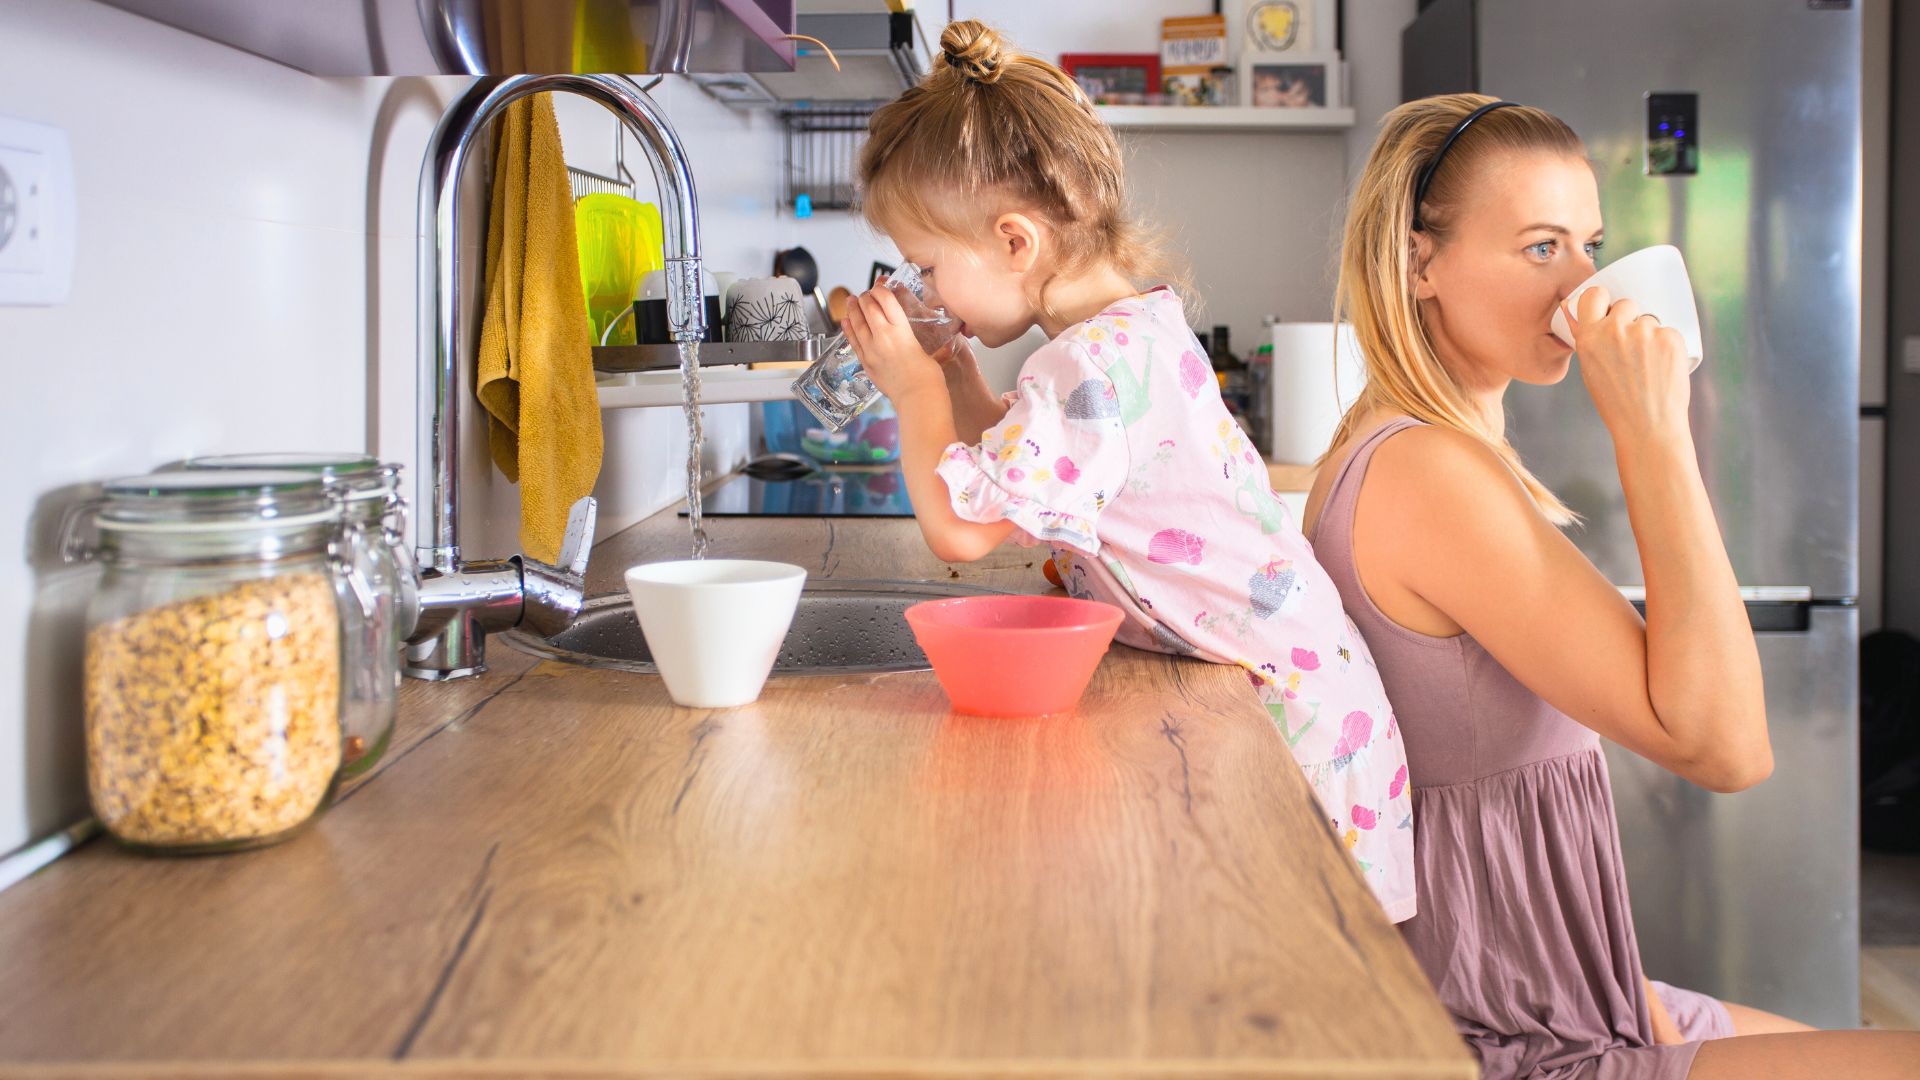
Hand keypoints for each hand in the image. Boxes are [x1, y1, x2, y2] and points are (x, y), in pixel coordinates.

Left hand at [843, 286, 947, 408]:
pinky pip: (853, 341)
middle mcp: (883, 336)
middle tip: (866, 293)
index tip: (881, 284)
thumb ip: (932, 345)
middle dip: (866, 296)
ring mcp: (871, 349)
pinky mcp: (866, 362)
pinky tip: (845, 321)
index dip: (881, 288)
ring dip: (853, 309)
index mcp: (901, 329)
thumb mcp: (932, 353)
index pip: (885, 299)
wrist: (917, 398)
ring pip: (856, 322)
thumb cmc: (928, 378)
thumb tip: (946, 344)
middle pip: (868, 307)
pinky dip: (848, 329)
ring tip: (851, 300)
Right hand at [1561, 285, 1692, 448]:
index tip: (1607, 307)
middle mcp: (1615, 330)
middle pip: (1626, 304)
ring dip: (1650, 336)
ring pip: (1650, 321)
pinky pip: (1669, 332)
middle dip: (1630, 319)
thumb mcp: (1590, 370)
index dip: (1602, 299)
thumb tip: (1577, 312)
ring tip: (1649, 367)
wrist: (1648, 426)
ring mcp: (1645, 332)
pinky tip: (1663, 369)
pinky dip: (1668, 347)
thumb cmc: (1616, 403)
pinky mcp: (1670, 337)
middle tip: (1634, 347)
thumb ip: (1588, 341)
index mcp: (1590, 337)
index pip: (1594, 295)